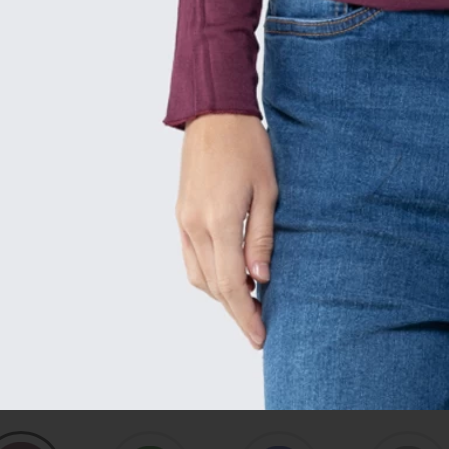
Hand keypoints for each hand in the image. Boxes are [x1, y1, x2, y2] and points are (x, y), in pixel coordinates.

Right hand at [175, 113, 277, 349]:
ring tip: (249, 302)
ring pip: (198, 276)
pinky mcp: (180, 214)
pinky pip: (190, 258)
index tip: (260, 337)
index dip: (246, 316)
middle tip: (260, 326)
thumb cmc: (248, 145)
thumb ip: (262, 237)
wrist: (214, 112)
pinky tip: (228, 276)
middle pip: (213, 287)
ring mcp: (183, 221)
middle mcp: (195, 226)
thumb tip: (260, 279)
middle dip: (236, 311)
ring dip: (221, 294)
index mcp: (220, 220)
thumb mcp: (267, 189)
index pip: (231, 284)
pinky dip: (208, 275)